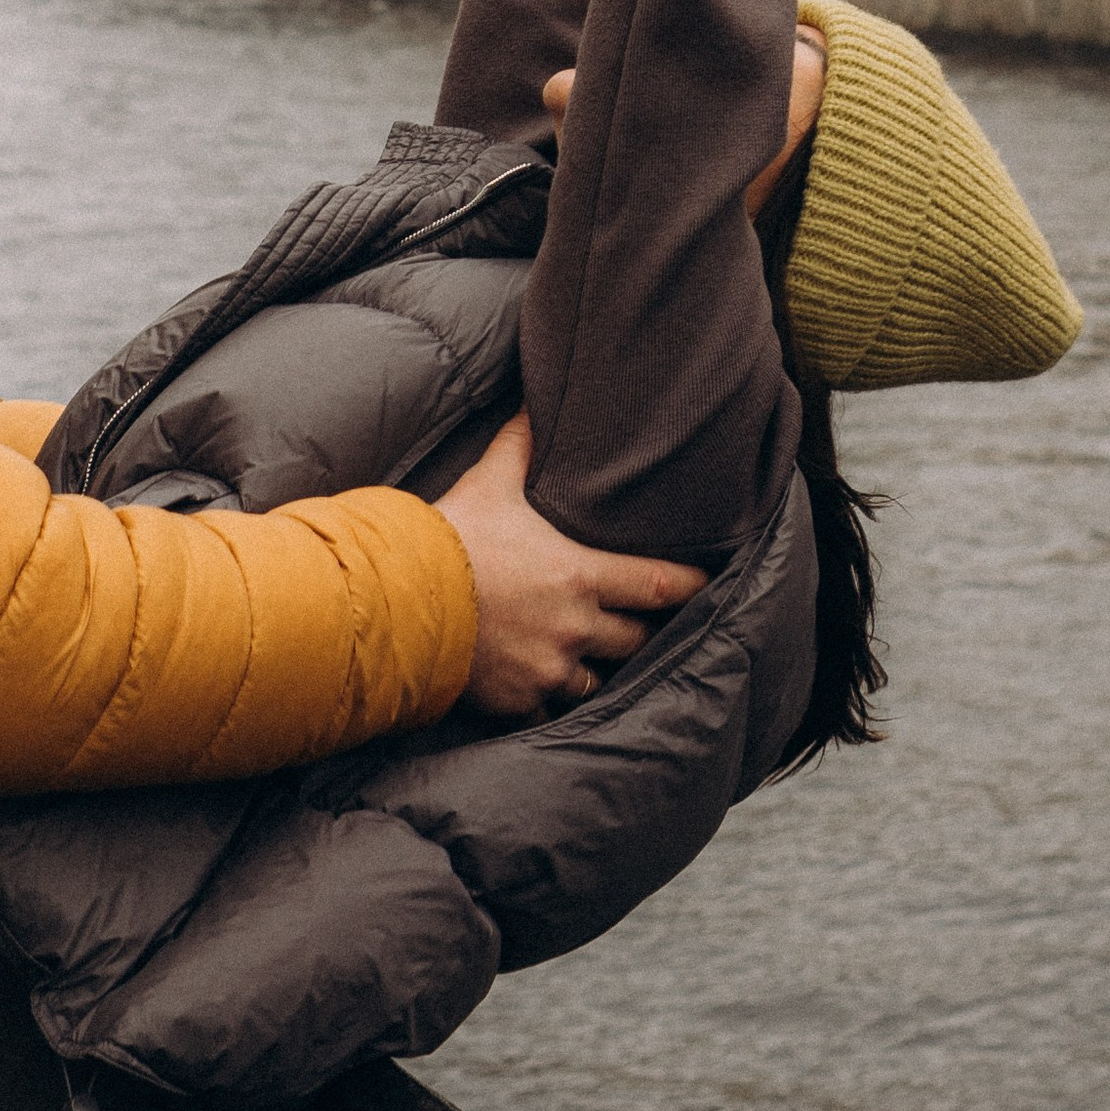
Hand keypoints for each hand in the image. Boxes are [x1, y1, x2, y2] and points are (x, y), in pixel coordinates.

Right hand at [436, 409, 706, 718]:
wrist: (399, 599)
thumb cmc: (450, 538)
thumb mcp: (490, 483)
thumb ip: (519, 445)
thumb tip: (532, 401)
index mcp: (580, 575)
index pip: (659, 584)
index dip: (691, 585)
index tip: (710, 585)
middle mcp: (576, 628)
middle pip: (637, 640)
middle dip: (643, 634)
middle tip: (647, 626)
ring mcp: (549, 669)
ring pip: (597, 680)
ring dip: (596, 669)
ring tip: (593, 661)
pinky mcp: (520, 700)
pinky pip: (551, 709)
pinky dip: (551, 699)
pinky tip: (544, 688)